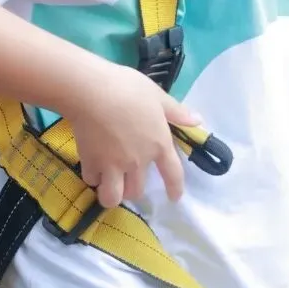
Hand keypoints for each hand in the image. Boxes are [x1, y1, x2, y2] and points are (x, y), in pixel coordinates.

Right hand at [65, 62, 200, 209]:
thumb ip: (176, 112)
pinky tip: (92, 166)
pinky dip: (93, 176)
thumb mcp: (157, 95)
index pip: (173, 174)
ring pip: (113, 197)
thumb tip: (198, 121)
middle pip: (137, 191)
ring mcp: (113, 165)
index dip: (175, 188)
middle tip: (127, 181)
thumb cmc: (128, 89)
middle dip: (133, 190)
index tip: (174, 198)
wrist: (92, 92)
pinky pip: (92, 179)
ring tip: (109, 184)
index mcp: (158, 145)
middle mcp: (138, 161)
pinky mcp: (91, 163)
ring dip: (112, 194)